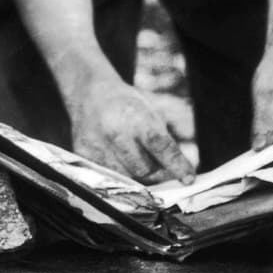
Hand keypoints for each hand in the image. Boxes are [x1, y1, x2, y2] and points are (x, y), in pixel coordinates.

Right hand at [68, 78, 195, 183]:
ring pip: (127, 177)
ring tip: (135, 156)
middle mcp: (114, 132)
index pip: (159, 146)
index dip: (176, 164)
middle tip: (159, 164)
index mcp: (134, 115)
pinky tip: (119, 158)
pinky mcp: (84, 156)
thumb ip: (165, 140)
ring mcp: (96, 146)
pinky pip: (110, 177)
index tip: (189, 178)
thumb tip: (182, 171)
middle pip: (144, 170)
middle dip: (156, 171)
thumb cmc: (126, 104)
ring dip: (138, 174)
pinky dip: (120, 173)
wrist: (89, 94)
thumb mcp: (150, 111)